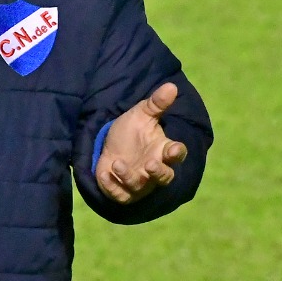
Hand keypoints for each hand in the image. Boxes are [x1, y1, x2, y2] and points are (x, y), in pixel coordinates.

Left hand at [95, 83, 188, 203]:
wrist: (107, 145)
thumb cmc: (131, 132)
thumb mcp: (141, 115)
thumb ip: (156, 103)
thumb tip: (171, 85)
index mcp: (162, 150)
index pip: (176, 154)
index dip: (177, 153)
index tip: (173, 149)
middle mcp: (154, 169)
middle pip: (165, 177)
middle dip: (159, 173)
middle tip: (150, 164)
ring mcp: (139, 183)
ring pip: (140, 186)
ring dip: (129, 177)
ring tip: (118, 163)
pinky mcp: (122, 192)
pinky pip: (120, 195)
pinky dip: (113, 186)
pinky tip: (105, 173)